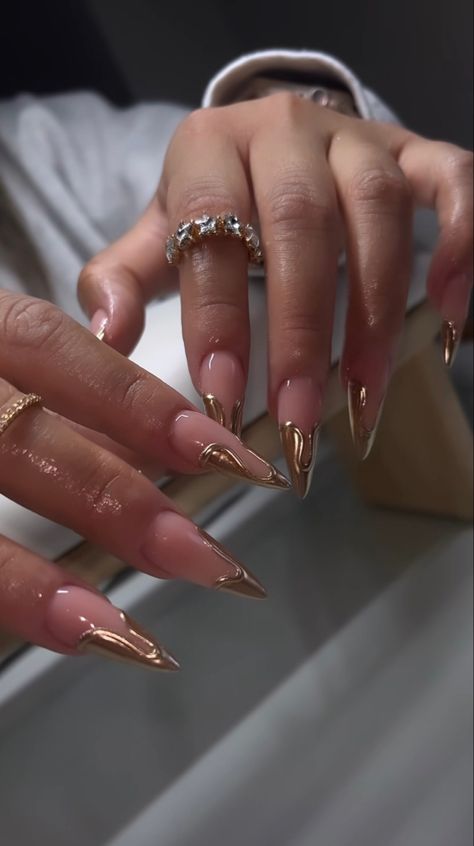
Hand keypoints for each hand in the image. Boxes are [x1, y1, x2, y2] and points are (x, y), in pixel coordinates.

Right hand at [0, 292, 285, 666]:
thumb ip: (65, 382)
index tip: (224, 456)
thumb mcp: (7, 357)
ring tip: (130, 637)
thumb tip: (157, 431)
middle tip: (210, 560)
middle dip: (117, 500)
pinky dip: (11, 599)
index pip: (53, 351)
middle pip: (23, 439)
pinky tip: (70, 640)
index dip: (136, 405)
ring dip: (47, 579)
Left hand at [78, 93, 472, 496]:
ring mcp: (354, 137)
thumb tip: (106, 339)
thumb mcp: (154, 236)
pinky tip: (451, 312)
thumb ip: (122, 280)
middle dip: (301, 335)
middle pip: (301, 227)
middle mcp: (282, 132)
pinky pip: (451, 181)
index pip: (211, 231)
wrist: (266, 144)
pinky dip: (460, 243)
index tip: (223, 399)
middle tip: (297, 424)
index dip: (218, 317)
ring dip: (375, 316)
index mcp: (207, 148)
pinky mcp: (411, 150)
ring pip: (377, 215)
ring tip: (364, 400)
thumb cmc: (210, 206)